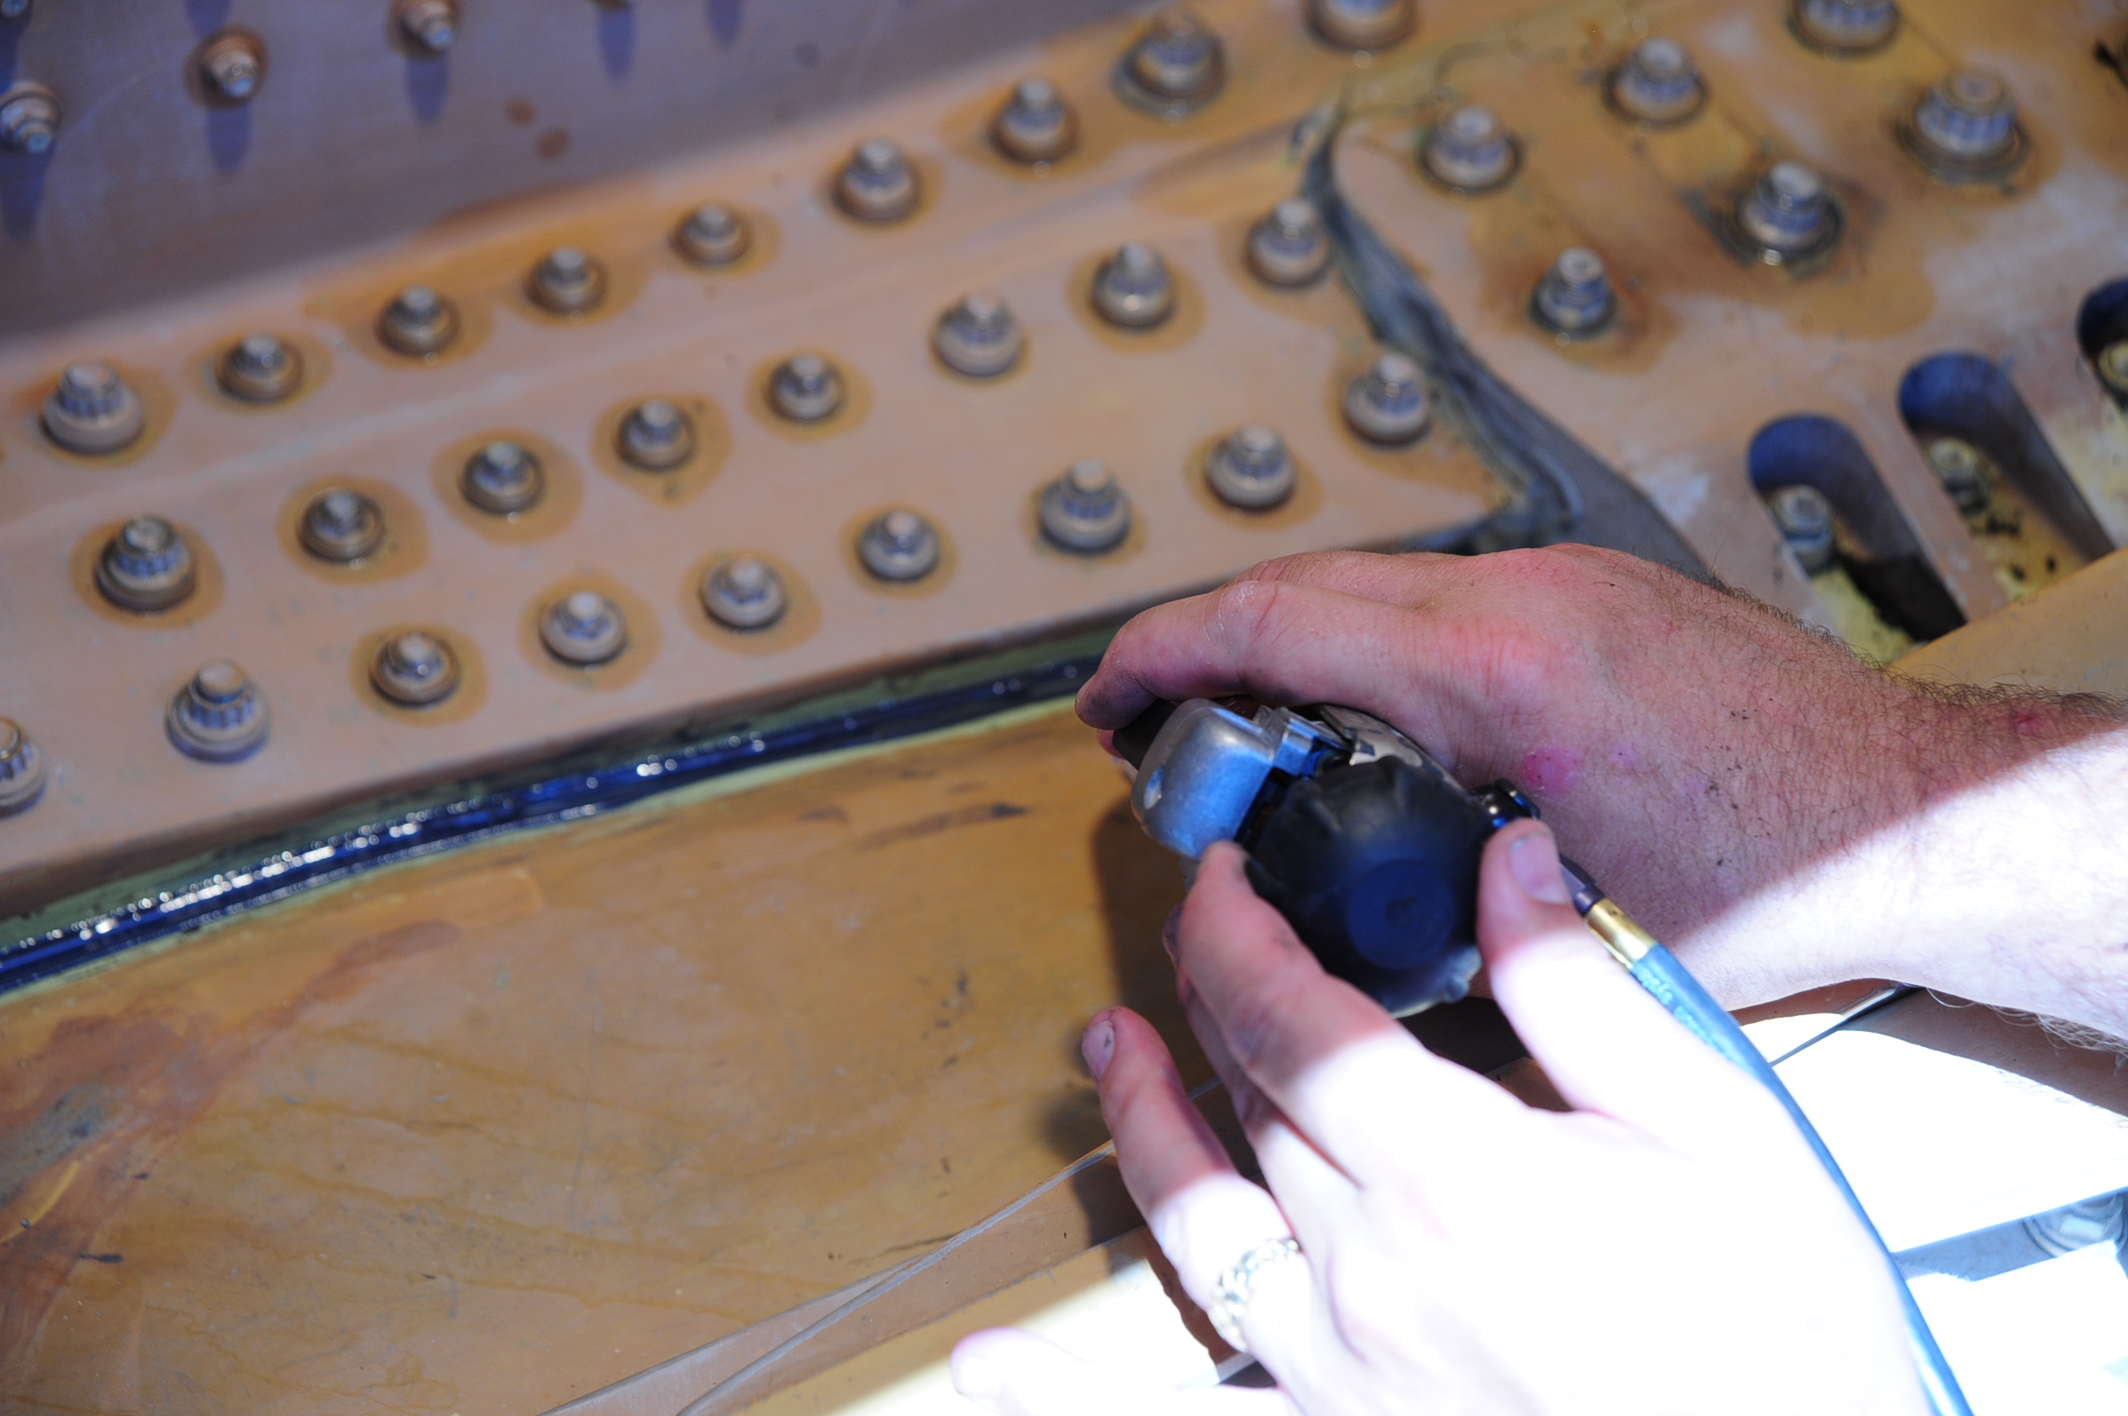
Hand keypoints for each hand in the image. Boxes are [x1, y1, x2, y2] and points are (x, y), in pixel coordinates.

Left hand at [950, 823, 1925, 1415]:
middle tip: (1194, 932)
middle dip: (1207, 996)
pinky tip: (993, 1369)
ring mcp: (1341, 1369)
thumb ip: (1583, 991)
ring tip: (1105, 1052)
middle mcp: (1367, 1272)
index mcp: (1451, 1174)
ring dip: (1138, 1125)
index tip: (1220, 878)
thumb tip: (1510, 862)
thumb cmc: (1777, 1344)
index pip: (1289, 1017)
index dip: (1234, 931)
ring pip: (1196, 1223)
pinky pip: (1187, 1405)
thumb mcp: (1712, 1131)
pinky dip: (1066, 1396)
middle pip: (1246, 1102)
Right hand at [1073, 545, 2116, 1015]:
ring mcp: (1565, 579)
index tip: (1104, 701)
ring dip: (1285, 641)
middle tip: (1153, 732)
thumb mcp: (1572, 925)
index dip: (1163, 657)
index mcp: (1507, 670)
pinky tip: (1358, 717)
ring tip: (1247, 733)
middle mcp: (1528, 595)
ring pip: (1371, 583)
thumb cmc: (1779, 873)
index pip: (1280, 622)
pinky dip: (1363, 643)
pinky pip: (1436, 595)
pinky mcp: (1593, 591)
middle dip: (1204, 647)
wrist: (1920, 814)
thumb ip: (1440, 912)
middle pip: (1308, 583)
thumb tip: (1326, 932)